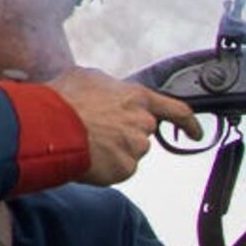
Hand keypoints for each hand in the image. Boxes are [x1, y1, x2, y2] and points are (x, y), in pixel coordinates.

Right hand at [45, 69, 199, 185]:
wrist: (50, 126)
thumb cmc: (64, 99)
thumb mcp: (86, 77)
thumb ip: (108, 86)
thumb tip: (108, 90)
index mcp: (137, 98)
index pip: (176, 110)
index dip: (189, 123)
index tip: (195, 132)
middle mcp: (143, 123)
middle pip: (142, 133)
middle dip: (124, 134)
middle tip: (96, 130)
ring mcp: (136, 147)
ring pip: (130, 152)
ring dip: (113, 149)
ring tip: (86, 140)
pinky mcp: (125, 168)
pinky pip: (119, 168)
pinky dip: (105, 166)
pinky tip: (88, 155)